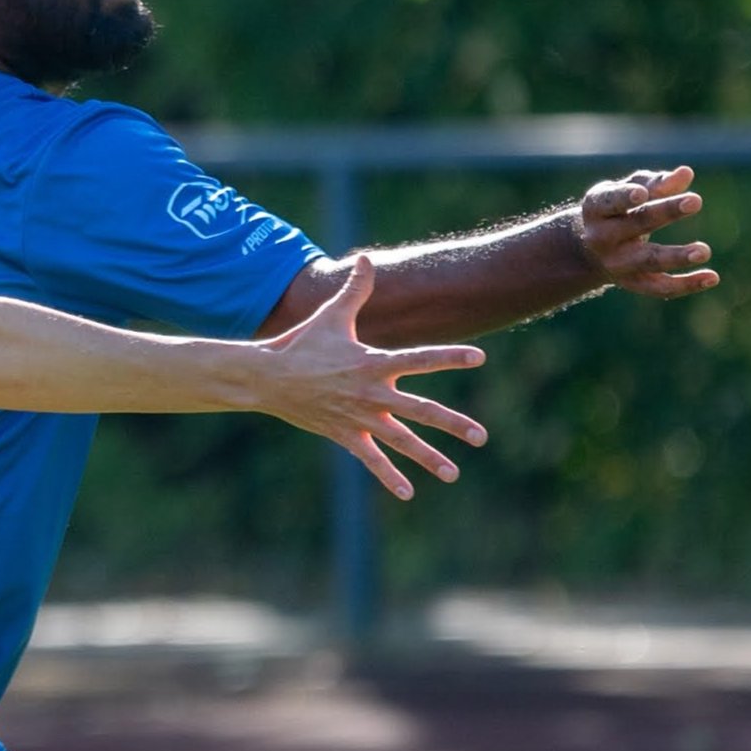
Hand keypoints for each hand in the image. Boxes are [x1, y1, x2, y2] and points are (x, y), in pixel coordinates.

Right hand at [256, 256, 487, 498]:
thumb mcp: (331, 315)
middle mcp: (372, 393)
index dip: (449, 356)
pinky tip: (408, 493)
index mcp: (373, 362)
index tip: (479, 357)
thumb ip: (355, 289)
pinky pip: (371, 460)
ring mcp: (360, 417)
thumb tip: (365, 257)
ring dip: (428, 458)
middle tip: (481, 436)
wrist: (268, 378)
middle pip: (421, 410)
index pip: (420, 358)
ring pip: (401, 441)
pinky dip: (389, 476)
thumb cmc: (302, 343)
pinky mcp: (346, 435)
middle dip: (452, 424)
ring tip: (453, 472)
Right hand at [578, 165, 718, 298]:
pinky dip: (687, 284)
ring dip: (677, 256)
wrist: (591, 252)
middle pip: (637, 224)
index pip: (610, 201)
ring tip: (704, 251)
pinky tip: (712, 278)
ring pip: (649, 260)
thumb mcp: (630, 191)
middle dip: (666, 212)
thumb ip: (657, 183)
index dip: (625, 198)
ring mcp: (617, 264)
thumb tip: (686, 173)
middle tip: (696, 200)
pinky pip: (661, 287)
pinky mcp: (634, 283)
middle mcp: (602, 237)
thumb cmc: (618, 210)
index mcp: (597, 209)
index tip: (642, 194)